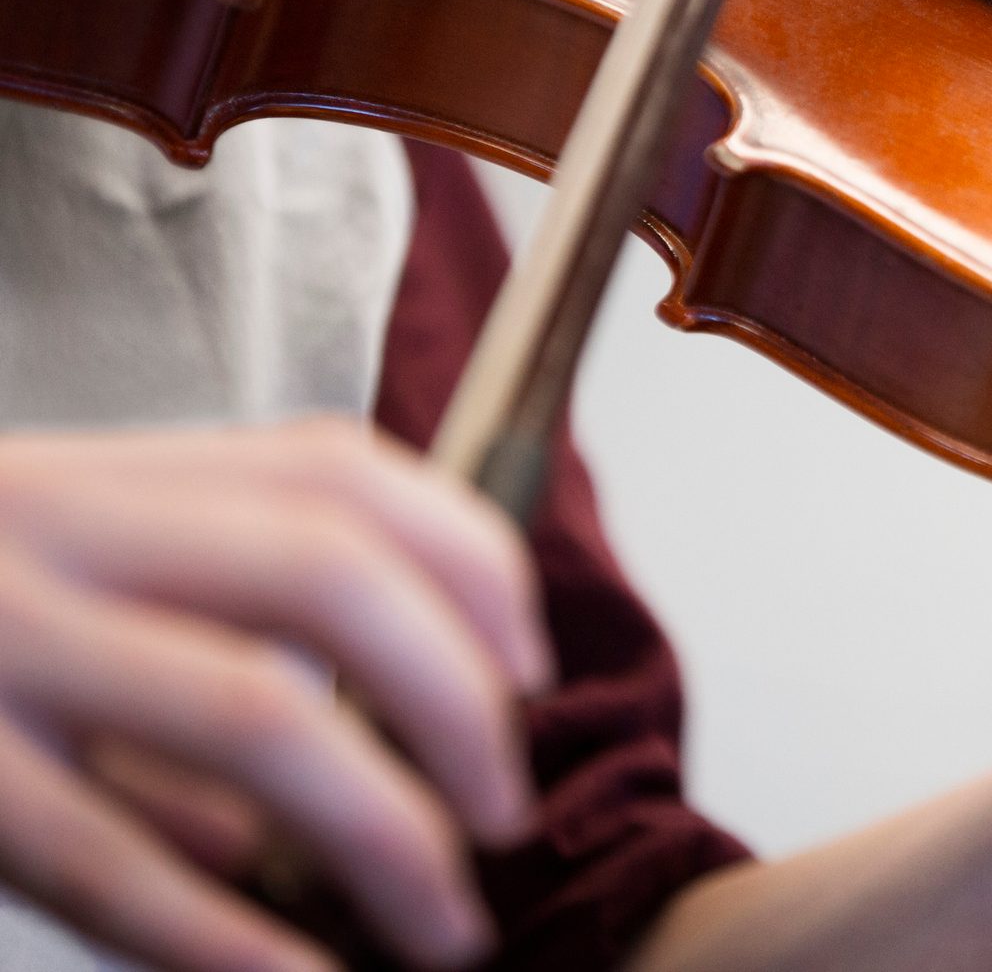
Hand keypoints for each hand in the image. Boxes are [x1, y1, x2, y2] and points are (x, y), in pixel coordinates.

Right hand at [0, 418, 551, 971]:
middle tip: (505, 813)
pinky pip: (106, 857)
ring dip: (386, 831)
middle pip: (328, 572)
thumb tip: (355, 771)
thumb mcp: (52, 587)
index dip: (469, 565)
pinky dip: (225, 935)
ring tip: (446, 925)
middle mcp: (58, 532)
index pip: (340, 474)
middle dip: (456, 700)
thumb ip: (201, 639)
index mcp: (109, 481)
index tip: (530, 672)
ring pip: (253, 712)